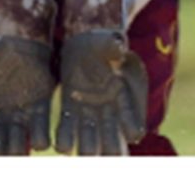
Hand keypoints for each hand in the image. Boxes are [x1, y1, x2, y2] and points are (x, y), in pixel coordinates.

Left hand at [54, 0, 148, 155]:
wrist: (87, 38)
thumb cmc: (104, 38)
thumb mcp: (108, 38)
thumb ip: (113, 44)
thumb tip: (117, 44)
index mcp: (127, 90)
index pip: (132, 112)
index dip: (132, 122)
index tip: (133, 133)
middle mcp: (112, 105)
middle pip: (112, 129)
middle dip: (110, 143)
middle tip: (109, 157)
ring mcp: (92, 108)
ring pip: (91, 132)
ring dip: (87, 145)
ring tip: (81, 155)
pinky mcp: (72, 107)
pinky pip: (69, 124)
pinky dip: (66, 136)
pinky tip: (61, 147)